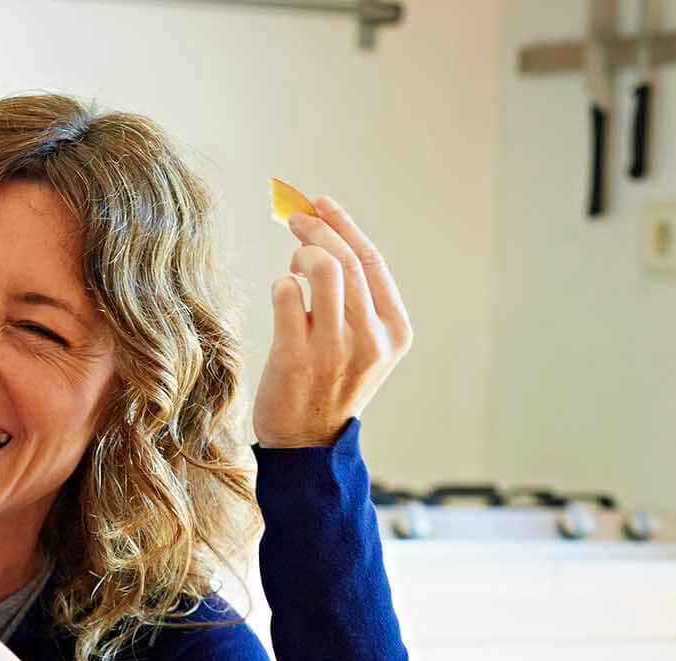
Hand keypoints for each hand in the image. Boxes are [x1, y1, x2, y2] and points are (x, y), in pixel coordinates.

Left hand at [253, 196, 412, 448]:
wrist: (308, 442)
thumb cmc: (328, 382)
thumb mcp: (361, 342)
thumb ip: (353, 298)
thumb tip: (322, 237)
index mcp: (395, 330)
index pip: (371, 260)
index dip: (344, 225)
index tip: (321, 203)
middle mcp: (371, 337)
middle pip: (344, 258)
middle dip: (315, 228)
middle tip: (293, 217)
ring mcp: (335, 348)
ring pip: (321, 269)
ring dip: (299, 255)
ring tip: (292, 268)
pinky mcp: (297, 357)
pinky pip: (285, 294)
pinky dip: (280, 284)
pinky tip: (281, 295)